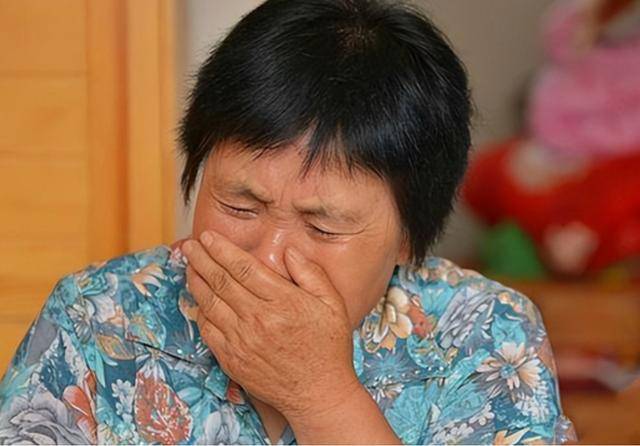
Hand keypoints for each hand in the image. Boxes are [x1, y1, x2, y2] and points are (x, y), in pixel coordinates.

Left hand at [181, 230, 360, 420]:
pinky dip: (200, 311)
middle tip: (190, 245)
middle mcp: (258, 319)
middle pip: (221, 281)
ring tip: (189, 265)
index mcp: (283, 302)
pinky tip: (198, 299)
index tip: (209, 237)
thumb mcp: (332, 304)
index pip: (243, 267)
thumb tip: (289, 251)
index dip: (222, 249)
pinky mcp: (232, 360)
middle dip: (202, 259)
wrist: (318, 394)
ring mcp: (242, 341)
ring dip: (196, 281)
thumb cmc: (328, 348)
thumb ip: (311, 274)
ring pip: (210, 303)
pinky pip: (208, 330)